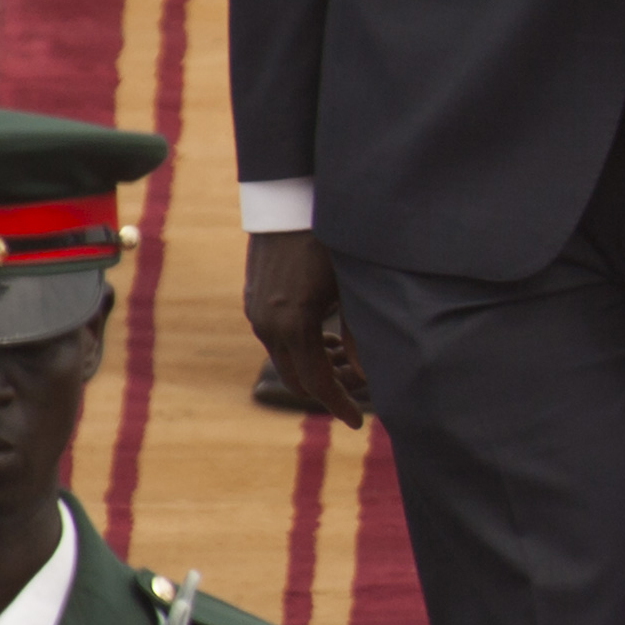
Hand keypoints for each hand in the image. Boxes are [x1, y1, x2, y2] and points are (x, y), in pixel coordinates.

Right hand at [243, 229, 369, 428]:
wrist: (289, 202)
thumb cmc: (329, 240)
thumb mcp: (352, 287)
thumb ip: (360, 334)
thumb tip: (371, 377)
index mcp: (293, 324)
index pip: (318, 382)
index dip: (339, 405)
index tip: (358, 422)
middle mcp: (266, 324)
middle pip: (296, 378)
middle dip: (325, 391)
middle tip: (355, 397)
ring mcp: (255, 312)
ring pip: (284, 359)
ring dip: (312, 368)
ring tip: (346, 363)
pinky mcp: (253, 301)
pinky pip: (274, 338)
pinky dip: (298, 348)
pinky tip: (324, 339)